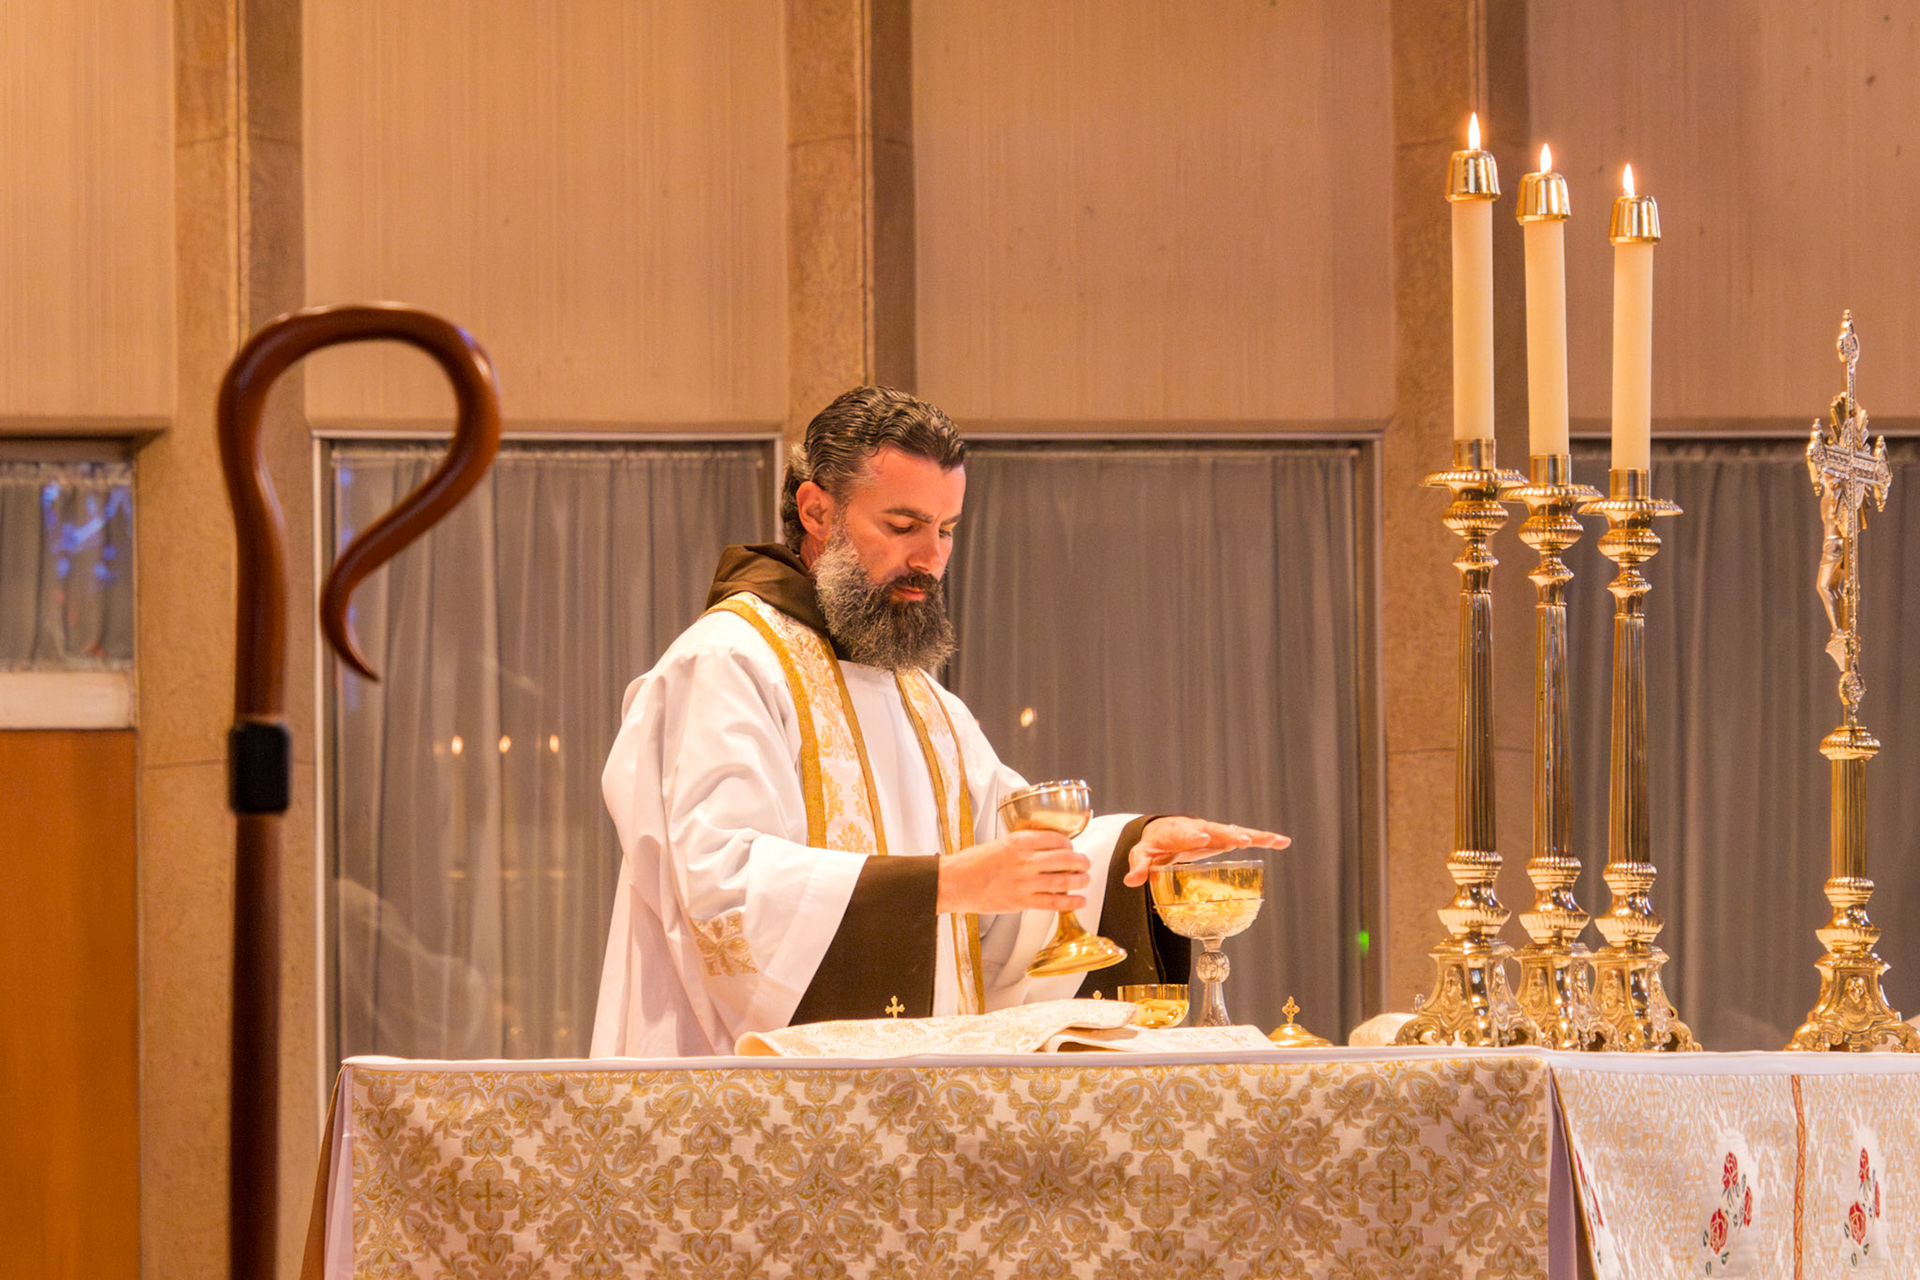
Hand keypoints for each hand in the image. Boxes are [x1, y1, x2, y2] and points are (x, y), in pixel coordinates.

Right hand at [937, 830, 1090, 914]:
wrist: (955, 882)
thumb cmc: (974, 863)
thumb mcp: (1001, 843)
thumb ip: (1024, 846)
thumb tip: (1047, 850)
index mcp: (1019, 841)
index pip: (1057, 839)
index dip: (1069, 844)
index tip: (1072, 848)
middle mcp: (1025, 860)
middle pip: (1066, 859)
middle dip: (1081, 862)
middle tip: (1085, 863)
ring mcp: (1024, 882)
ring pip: (1063, 881)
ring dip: (1079, 881)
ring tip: (1085, 880)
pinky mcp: (1021, 901)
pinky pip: (1053, 902)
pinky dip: (1070, 902)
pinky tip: (1079, 900)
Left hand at [1124, 817, 1289, 886]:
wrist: (1164, 830)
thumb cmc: (1154, 844)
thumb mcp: (1142, 853)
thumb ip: (1139, 866)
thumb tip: (1131, 881)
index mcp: (1176, 831)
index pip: (1184, 833)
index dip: (1193, 835)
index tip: (1202, 837)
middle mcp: (1198, 828)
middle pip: (1215, 830)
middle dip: (1228, 835)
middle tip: (1242, 839)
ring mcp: (1213, 832)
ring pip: (1235, 831)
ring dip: (1254, 836)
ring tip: (1275, 840)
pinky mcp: (1224, 837)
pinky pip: (1245, 837)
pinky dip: (1263, 839)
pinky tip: (1282, 842)